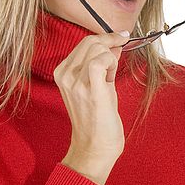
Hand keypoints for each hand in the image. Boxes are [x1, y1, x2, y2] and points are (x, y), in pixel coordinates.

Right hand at [54, 30, 131, 184]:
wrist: (94, 147)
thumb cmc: (97, 119)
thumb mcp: (99, 85)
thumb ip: (104, 63)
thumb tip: (115, 44)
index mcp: (62, 72)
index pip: (84, 42)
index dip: (106, 37)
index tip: (121, 37)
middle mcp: (65, 76)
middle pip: (90, 42)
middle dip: (111, 44)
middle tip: (121, 56)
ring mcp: (75, 83)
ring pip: (97, 49)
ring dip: (112, 58)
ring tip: (111, 78)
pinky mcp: (90, 91)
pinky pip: (100, 62)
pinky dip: (111, 63)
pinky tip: (112, 78)